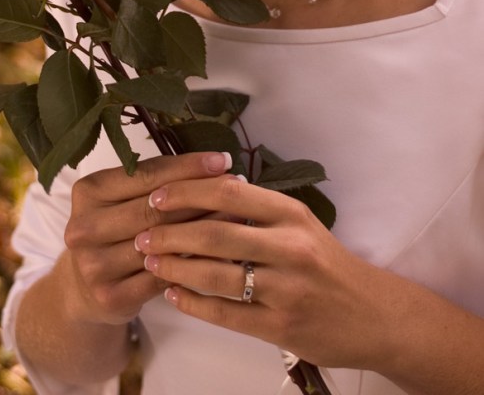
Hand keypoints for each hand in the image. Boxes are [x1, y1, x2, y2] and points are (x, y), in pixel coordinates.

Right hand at [63, 150, 234, 327]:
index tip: (222, 160)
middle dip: (201, 196)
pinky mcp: (110, 297)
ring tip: (237, 217)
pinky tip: (220, 254)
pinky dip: (195, 264)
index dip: (187, 167)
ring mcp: (94, 266)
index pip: (145, 174)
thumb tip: (212, 165)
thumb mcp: (119, 200)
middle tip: (237, 187)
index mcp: (87, 192)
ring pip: (163, 244)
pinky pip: (164, 276)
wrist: (83, 289)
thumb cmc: (113, 231)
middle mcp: (84, 228)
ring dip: (204, 229)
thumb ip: (153, 183)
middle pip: (155, 209)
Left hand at [134, 174, 398, 371]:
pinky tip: (173, 293)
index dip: (186, 192)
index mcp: (290, 214)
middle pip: (216, 233)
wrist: (374, 314)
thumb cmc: (328, 263)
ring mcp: (286, 289)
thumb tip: (204, 189)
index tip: (156, 195)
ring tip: (149, 260)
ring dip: (175, 267)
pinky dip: (193, 303)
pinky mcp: (281, 327)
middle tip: (141, 232)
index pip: (227, 193)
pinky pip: (226, 313)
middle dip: (170, 232)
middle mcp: (289, 247)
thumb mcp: (300, 224)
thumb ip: (257, 209)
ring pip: (217, 275)